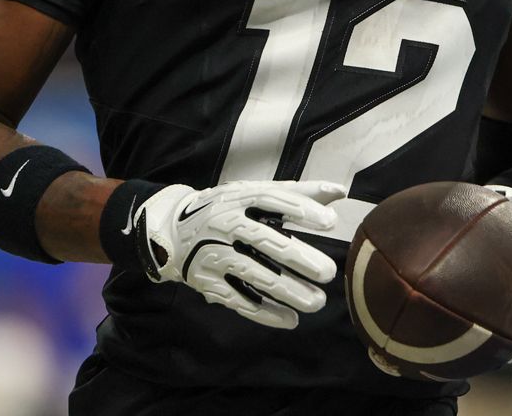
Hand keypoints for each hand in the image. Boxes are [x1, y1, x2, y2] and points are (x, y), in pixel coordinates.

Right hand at [132, 180, 344, 329]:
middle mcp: (224, 225)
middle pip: (265, 242)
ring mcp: (214, 255)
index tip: (332, 223)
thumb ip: (297, 193)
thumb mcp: (253, 193)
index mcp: (239, 198)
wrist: (171, 231)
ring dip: (287, 291)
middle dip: (298, 258)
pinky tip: (290, 320)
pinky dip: (263, 312)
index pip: (273, 200)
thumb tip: (340, 191)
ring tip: (317, 302)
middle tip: (328, 272)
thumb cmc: (226, 208)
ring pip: (254, 275)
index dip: (302, 210)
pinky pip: (237, 299)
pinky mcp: (207, 281)